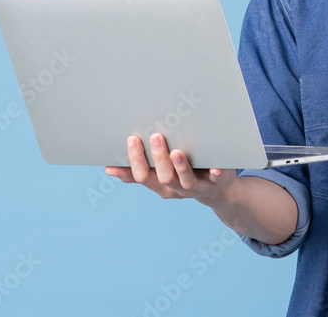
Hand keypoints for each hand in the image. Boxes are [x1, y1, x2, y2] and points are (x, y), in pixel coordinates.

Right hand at [105, 133, 238, 207]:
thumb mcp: (159, 176)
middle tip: (156, 136)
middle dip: (158, 158)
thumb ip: (139, 172)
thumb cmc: (184, 176)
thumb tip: (108, 168)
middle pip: (163, 178)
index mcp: (161, 185)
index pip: (143, 176)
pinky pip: (216, 179)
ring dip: (181, 167)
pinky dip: (216, 173)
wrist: (219, 191)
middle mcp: (177, 188)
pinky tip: (216, 167)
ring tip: (177, 152)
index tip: (132, 140)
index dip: (135, 161)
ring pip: (186, 181)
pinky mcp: (217, 182)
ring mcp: (197, 187)